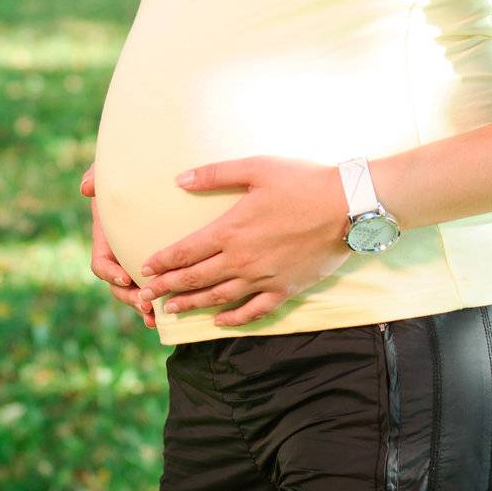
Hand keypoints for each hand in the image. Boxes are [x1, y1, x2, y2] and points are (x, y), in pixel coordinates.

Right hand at [79, 162, 156, 329]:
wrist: (155, 172)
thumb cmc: (129, 171)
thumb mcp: (110, 171)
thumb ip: (97, 174)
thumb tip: (86, 188)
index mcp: (107, 238)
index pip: (100, 263)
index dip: (108, 272)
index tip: (123, 276)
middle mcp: (121, 254)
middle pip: (119, 286)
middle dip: (129, 297)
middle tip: (145, 304)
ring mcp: (139, 260)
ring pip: (137, 292)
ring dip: (144, 305)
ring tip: (156, 315)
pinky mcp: (160, 263)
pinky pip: (159, 285)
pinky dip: (163, 299)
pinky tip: (173, 311)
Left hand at [137, 157, 348, 327]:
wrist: (346, 207)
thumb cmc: (301, 182)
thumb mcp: (256, 168)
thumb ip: (215, 174)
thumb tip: (179, 179)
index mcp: (231, 230)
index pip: (186, 252)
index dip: (163, 262)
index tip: (145, 269)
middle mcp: (242, 260)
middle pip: (196, 279)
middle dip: (167, 288)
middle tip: (145, 297)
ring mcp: (264, 278)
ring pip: (219, 298)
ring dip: (192, 304)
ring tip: (171, 310)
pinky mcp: (285, 289)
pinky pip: (253, 311)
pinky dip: (233, 319)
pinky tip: (219, 322)